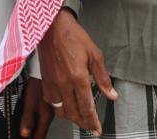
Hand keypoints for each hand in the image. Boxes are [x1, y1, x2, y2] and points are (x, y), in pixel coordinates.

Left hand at [19, 76, 53, 138]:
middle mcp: (50, 115)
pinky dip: (36, 124)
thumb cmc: (37, 83)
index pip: (39, 137)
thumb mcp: (30, 101)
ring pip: (42, 127)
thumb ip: (27, 118)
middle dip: (34, 137)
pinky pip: (42, 120)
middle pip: (41, 133)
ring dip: (35, 132)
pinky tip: (31, 124)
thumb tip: (24, 133)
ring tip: (26, 135)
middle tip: (24, 138)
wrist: (45, 70)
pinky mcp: (49, 106)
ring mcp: (50, 111)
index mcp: (46, 116)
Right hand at [36, 9, 116, 135]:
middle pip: (74, 113)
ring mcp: (52, 84)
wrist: (52, 27)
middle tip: (91, 126)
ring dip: (72, 118)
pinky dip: (60, 109)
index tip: (97, 129)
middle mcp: (63, 84)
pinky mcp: (44, 83)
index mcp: (78, 77)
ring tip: (81, 118)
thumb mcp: (95, 54)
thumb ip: (103, 78)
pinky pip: (52, 103)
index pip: (87, 107)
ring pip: (62, 111)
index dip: (93, 121)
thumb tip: (112, 94)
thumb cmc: (73, 37)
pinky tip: (66, 106)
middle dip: (84, 123)